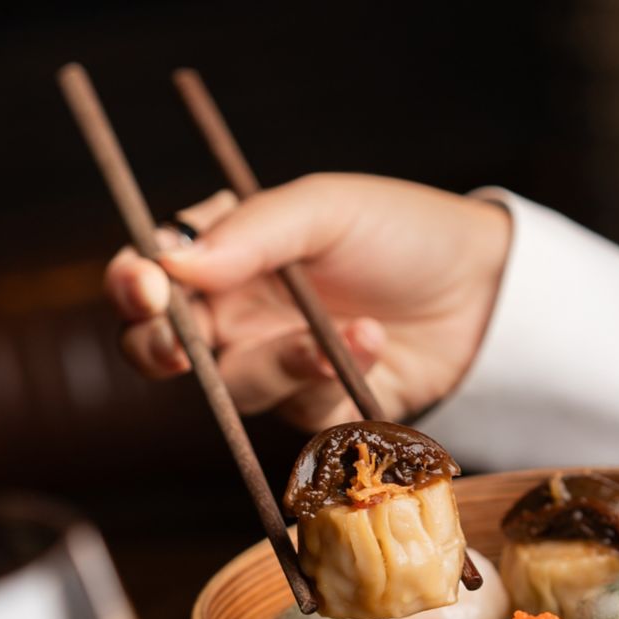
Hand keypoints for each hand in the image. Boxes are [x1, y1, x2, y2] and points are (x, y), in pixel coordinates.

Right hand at [104, 173, 509, 429]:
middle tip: (184, 346)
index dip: (136, 285)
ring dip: (283, 361)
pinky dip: (336, 376)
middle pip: (164, 348)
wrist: (482, 293)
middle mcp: (241, 313)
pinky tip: (376, 342)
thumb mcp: (328, 208)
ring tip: (349, 330)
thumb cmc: (403, 233)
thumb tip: (174, 262)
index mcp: (229, 253)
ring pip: (236, 386)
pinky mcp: (315, 407)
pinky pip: (300, 409)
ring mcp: (276, 365)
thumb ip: (251, 232)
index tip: (149, 286)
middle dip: (164, 348)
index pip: (154, 274)